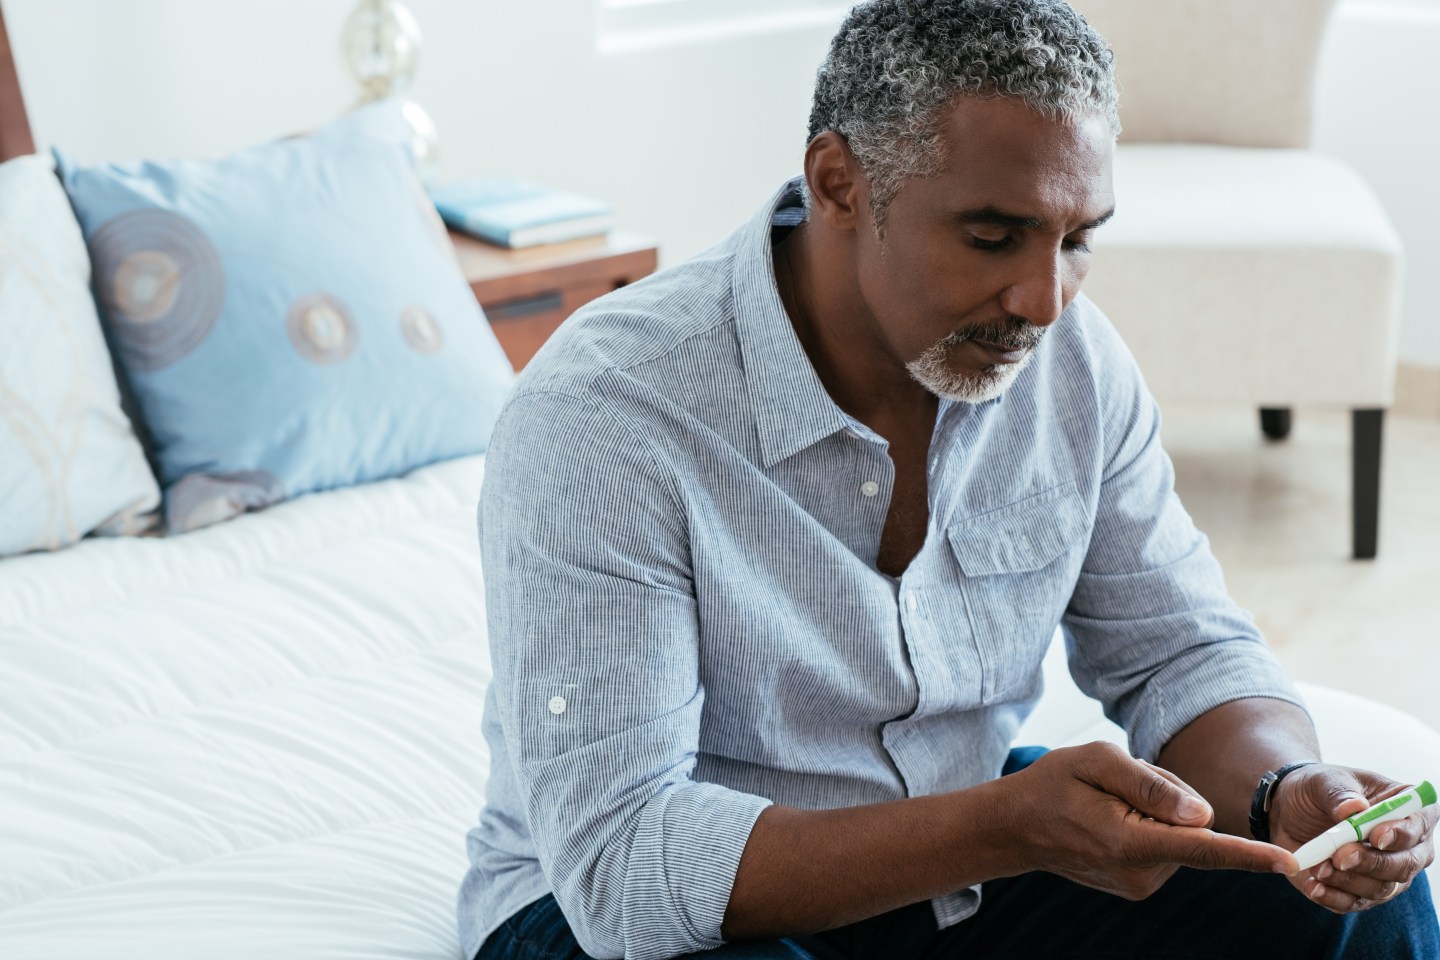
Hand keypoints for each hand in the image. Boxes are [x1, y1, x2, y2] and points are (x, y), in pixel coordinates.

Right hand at [1005, 741, 1296, 899]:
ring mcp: (1141, 884)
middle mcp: (1141, 873)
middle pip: (1193, 827)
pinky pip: (1168, 845)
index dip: (1249, 854)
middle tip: (1119, 783)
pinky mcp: (1141, 885)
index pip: (1202, 849)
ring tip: (1109, 803)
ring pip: (1183, 835)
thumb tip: (1206, 816)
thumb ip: (1152, 785)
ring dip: (1159, 812)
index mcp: (1129, 842)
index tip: (1289, 863)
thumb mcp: (1095, 761)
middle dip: (1171, 798)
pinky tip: (1113, 818)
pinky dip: (1151, 826)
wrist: (1016, 826)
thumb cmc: (1053, 784)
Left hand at [1270, 764, 1437, 913]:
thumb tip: (1354, 808)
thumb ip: (1339, 793)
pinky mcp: (1361, 892)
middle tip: (1340, 856)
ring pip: (1382, 887)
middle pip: (1407, 864)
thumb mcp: (1324, 780)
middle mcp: (1406, 846)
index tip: (1376, 836)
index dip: (1403, 833)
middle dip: (1373, 862)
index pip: (1420, 824)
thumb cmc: (1318, 789)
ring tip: (1318, 868)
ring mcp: (1387, 872)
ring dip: (1349, 880)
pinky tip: (1314, 887)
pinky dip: (1334, 897)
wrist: (1288, 809)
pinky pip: (1355, 903)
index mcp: (1407, 809)